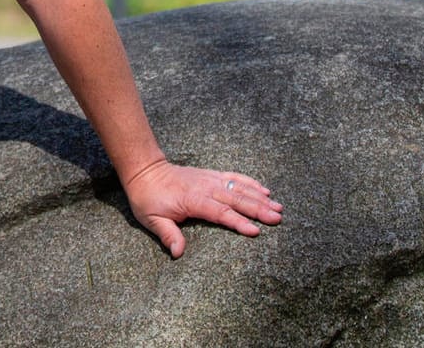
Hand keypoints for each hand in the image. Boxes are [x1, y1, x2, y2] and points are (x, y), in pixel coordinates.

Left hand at [122, 159, 282, 256]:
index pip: (220, 213)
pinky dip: (250, 183)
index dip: (238, 222)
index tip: (255, 230)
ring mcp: (210, 180)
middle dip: (258, 209)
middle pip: (236, 199)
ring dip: (259, 197)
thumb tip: (178, 252)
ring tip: (278, 206)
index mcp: (192, 200)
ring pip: (239, 188)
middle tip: (277, 218)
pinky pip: (234, 178)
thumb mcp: (152, 219)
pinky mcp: (211, 176)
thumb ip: (167, 234)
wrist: (145, 170)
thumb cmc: (148, 198)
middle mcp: (205, 188)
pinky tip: (264, 190)